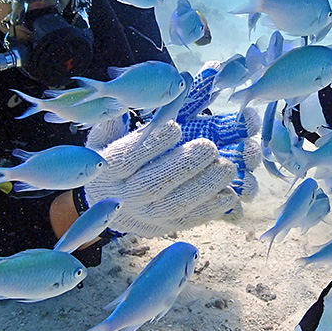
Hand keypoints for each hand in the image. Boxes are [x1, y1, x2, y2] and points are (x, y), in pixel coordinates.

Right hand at [83, 120, 241, 235]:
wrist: (102, 205)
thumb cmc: (110, 160)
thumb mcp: (103, 138)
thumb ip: (111, 122)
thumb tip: (120, 103)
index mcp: (108, 171)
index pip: (127, 159)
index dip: (152, 145)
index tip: (176, 127)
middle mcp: (124, 198)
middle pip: (153, 185)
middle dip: (184, 166)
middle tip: (208, 147)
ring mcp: (145, 217)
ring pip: (175, 205)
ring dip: (204, 187)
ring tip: (226, 167)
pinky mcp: (164, 227)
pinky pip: (188, 221)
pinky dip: (210, 210)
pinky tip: (229, 195)